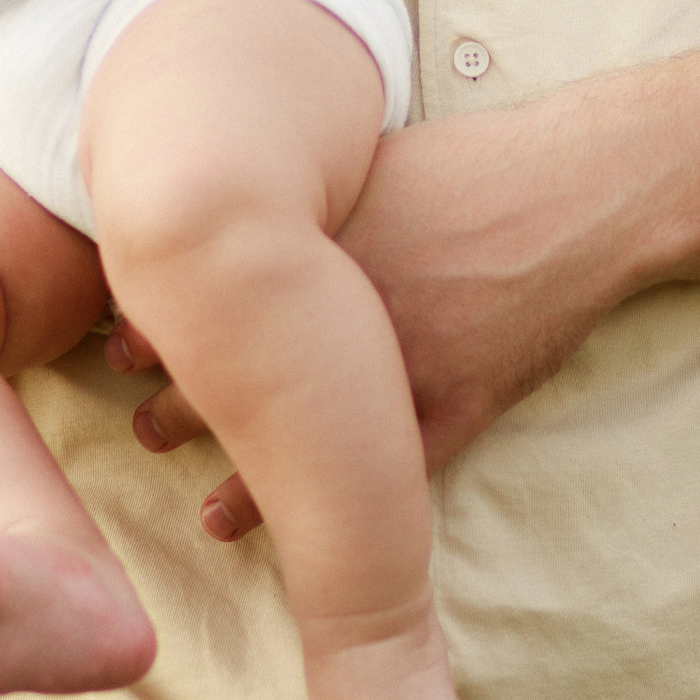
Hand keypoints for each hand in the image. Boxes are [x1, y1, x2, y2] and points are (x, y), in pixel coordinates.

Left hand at [108, 103, 602, 536]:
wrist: (576, 191)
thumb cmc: (471, 169)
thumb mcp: (367, 169)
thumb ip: (304, 206)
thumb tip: (232, 219)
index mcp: (317, 246)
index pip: (207, 298)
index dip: (158, 333)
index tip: (123, 350)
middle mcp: (344, 311)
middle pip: (235, 371)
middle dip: (179, 405)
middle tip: (141, 426)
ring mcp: (400, 365)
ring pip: (297, 438)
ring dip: (239, 472)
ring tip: (201, 503)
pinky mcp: (456, 403)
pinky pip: (380, 476)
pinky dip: (330, 511)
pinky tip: (287, 530)